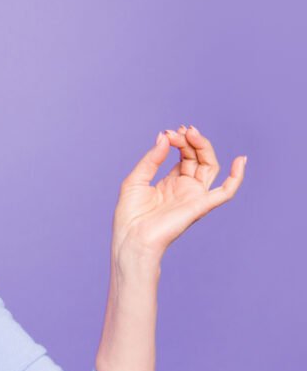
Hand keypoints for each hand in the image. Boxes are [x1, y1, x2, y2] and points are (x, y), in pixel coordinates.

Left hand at [112, 125, 246, 261]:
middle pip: (198, 158)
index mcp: (171, 182)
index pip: (184, 156)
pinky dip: (237, 177)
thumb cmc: (130, 216)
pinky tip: (241, 160)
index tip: (167, 133)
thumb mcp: (135, 180)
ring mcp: (194, 196)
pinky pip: (225, 192)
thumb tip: (164, 136)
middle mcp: (185, 188)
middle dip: (190, 141)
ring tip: (191, 134)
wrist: (132, 239)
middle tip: (180, 130)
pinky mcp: (200, 206)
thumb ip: (151, 159)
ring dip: (204, 147)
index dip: (178, 141)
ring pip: (210, 167)